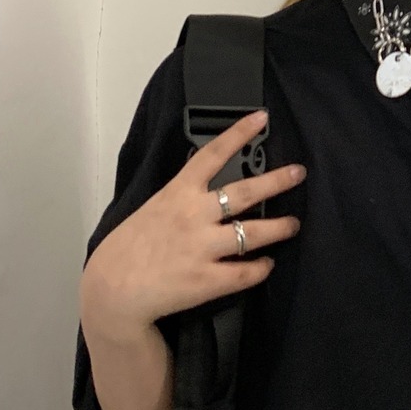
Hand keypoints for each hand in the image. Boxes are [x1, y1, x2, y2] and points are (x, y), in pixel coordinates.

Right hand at [81, 110, 304, 335]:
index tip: (261, 117)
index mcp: (178, 194)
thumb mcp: (151, 209)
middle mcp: (194, 216)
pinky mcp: (207, 280)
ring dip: (279, 228)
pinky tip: (266, 264)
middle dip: (277, 181)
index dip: (238, 134)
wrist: (111, 291)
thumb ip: (180, 199)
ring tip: (293, 225)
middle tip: (299, 173)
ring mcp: (203, 248)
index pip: (212, 155)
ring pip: (254, 233)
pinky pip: (246, 272)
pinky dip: (261, 267)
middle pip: (246, 193)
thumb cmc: (128, 249)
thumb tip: (206, 192)